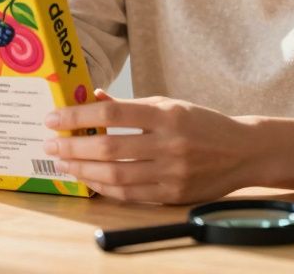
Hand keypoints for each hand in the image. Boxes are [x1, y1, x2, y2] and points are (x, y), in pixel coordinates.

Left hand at [42, 89, 259, 203]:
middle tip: (50, 146)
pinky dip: (105, 188)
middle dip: (73, 148)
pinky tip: (89, 180)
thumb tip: (92, 97)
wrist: (243, 151)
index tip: (54, 119)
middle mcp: (169, 143)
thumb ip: (129, 106)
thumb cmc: (200, 123)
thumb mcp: (168, 104)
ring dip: (83, 171)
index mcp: (166, 114)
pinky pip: (130, 195)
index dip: (78, 117)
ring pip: (116, 175)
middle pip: (109, 148)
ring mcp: (172, 172)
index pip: (112, 115)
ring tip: (64, 165)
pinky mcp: (173, 194)